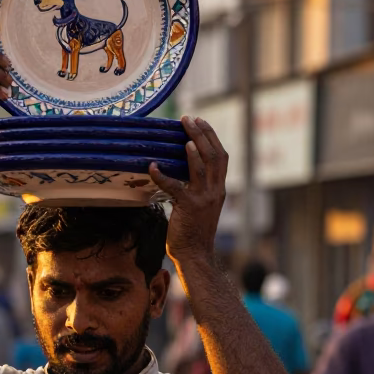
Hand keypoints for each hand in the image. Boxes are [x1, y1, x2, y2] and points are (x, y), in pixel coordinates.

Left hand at [150, 117, 226, 264]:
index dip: (212, 137)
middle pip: (213, 155)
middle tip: (189, 119)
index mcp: (219, 189)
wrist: (195, 255)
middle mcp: (215, 191)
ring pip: (201, 166)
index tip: (201, 122)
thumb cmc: (194, 232)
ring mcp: (203, 199)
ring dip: (192, 147)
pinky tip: (152, 166)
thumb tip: (182, 172)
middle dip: (202, 133)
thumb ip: (198, 189)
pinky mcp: (188, 207)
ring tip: (183, 132)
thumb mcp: (202, 207)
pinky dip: (163, 175)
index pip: (221, 157)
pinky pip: (174, 186)